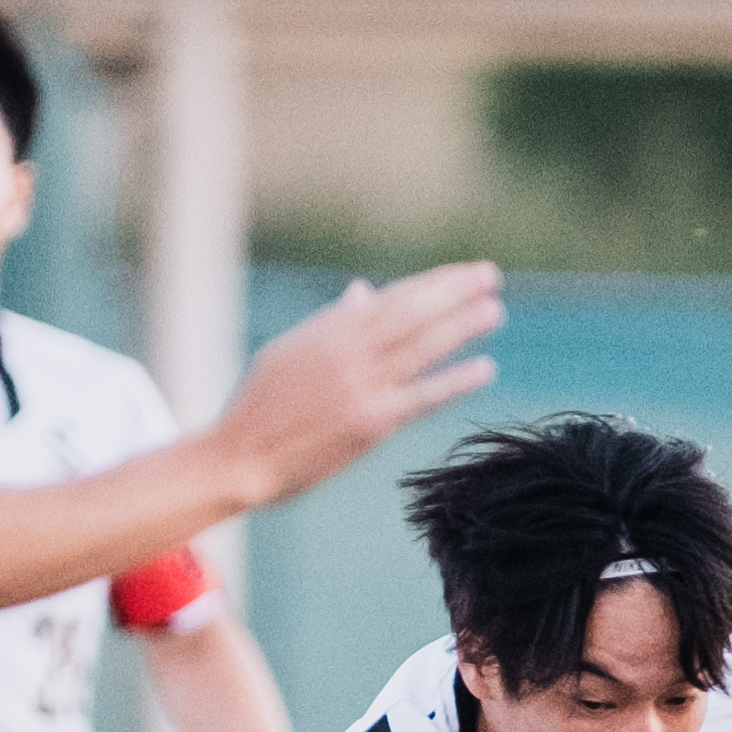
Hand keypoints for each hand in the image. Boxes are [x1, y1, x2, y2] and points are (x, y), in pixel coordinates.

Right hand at [209, 263, 505, 509]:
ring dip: (461, 326)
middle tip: (490, 276)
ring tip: (495, 310)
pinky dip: (454, 381)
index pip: (391, 297)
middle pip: (412, 313)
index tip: (462, 274)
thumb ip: (332, 323)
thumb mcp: (290, 351)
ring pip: (420, 347)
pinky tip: (484, 368)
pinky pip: (420, 397)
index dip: (431, 284)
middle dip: (453, 292)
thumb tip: (364, 293)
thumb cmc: (259, 405)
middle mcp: (347, 351)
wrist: (237, 457)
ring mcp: (360, 386)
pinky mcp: (368, 423)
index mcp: (328, 330)